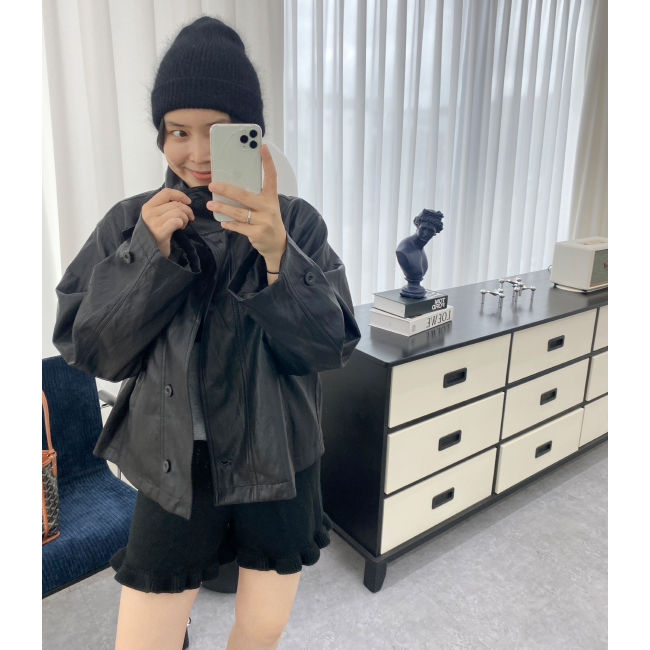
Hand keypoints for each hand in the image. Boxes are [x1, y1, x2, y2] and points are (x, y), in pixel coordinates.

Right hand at [141, 188, 194, 257]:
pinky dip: (182, 223)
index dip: (180, 195)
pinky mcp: (160, 232)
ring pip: (177, 212)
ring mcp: (153, 223)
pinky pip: (176, 221)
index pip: (166, 192)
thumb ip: (166, 207)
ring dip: (185, 218)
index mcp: (148, 206)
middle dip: (187, 210)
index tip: (188, 202)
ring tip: (183, 224)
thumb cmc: (157, 232)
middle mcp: (149, 213)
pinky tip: (180, 228)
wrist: (152, 252)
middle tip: (189, 218)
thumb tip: (183, 200)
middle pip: (175, 204)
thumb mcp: (158, 216)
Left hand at [207, 144, 286, 268]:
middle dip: (227, 190)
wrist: (277, 244)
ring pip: (239, 213)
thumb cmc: (268, 220)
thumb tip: (231, 186)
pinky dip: (229, 224)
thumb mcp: (266, 206)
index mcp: (271, 197)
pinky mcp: (257, 233)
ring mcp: (264, 221)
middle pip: (245, 196)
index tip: (263, 147)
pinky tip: (222, 221)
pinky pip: (239, 227)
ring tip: (210, 205)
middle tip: (212, 185)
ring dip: (223, 208)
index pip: (272, 176)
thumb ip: (254, 196)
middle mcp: (269, 207)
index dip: (268, 161)